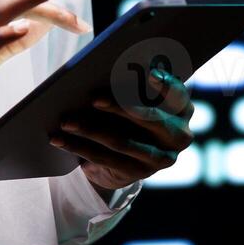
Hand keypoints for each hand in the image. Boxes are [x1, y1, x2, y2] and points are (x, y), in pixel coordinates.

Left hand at [49, 66, 194, 193]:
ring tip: (66, 121)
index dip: (166, 85)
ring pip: (122, 142)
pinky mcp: (139, 174)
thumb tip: (102, 70)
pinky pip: (106, 159)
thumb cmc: (131, 111)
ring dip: (89, 130)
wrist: (131, 155)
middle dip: (119, 108)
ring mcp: (161, 159)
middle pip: (150, 120)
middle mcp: (179, 136)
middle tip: (93, 98)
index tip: (150, 74)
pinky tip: (60, 139)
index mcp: (182, 109)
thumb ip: (133, 85)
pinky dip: (79, 148)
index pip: (178, 95)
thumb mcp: (139, 98)